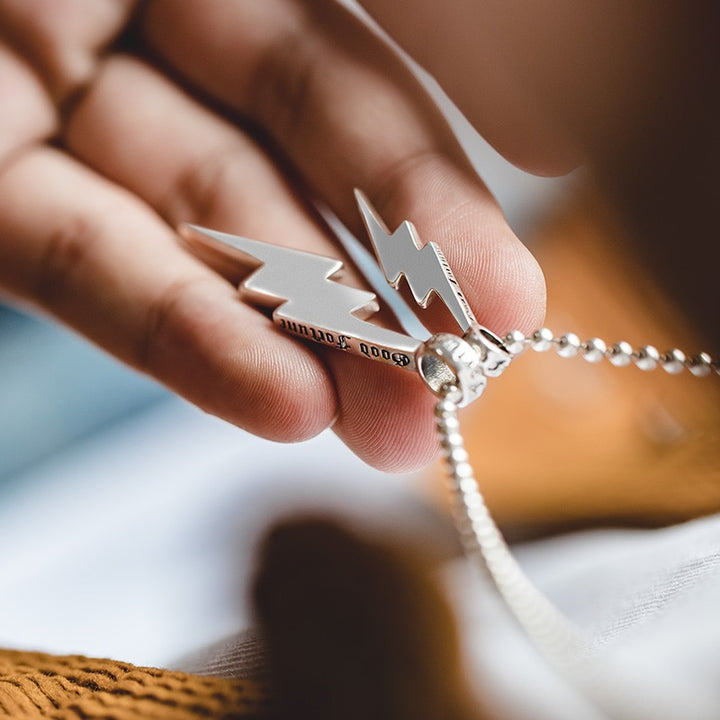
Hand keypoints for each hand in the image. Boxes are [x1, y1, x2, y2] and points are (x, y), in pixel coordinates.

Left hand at [0, 0, 543, 471]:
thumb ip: (407, 28)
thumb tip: (546, 117)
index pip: (347, 76)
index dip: (437, 182)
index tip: (511, 288)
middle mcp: (145, 12)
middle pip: (295, 167)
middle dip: (391, 283)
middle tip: (468, 384)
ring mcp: (55, 105)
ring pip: (206, 234)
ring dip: (304, 342)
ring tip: (393, 430)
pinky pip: (85, 263)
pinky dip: (185, 339)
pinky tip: (283, 407)